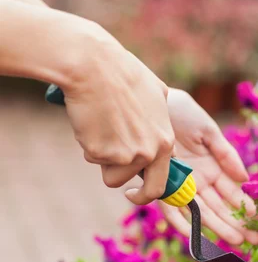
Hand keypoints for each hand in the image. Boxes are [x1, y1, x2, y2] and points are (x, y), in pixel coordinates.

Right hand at [63, 20, 174, 203]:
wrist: (93, 65)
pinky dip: (88, 143)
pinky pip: (93, 158)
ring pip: (112, 175)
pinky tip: (90, 120)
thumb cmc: (121, 72)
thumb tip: (160, 117)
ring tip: (101, 127)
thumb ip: (160, 114)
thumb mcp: (155, 91)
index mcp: (165, 139)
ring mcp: (126, 155)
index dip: (153, 185)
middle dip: (139, 196)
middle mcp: (150, 152)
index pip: (165, 176)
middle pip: (147, 190)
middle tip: (130, 194)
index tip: (142, 190)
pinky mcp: (102, 154)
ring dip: (105, 159)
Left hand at [157, 89, 257, 245]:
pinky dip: (180, 222)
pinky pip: (171, 209)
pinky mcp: (162, 186)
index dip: (248, 206)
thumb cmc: (183, 114)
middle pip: (221, 208)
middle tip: (255, 239)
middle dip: (238, 224)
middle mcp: (199, 182)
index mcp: (213, 169)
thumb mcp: (209, 132)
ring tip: (235, 240)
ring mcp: (181, 186)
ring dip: (218, 227)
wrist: (154, 104)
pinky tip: (194, 235)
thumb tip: (245, 178)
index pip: (234, 194)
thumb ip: (226, 155)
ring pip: (202, 212)